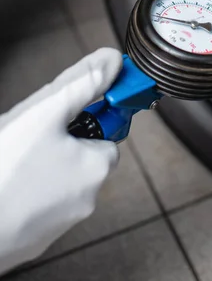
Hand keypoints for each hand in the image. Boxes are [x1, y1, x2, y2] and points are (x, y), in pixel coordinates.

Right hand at [0, 48, 122, 275]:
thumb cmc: (5, 169)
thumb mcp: (47, 112)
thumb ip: (84, 83)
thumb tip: (112, 61)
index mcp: (97, 166)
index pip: (108, 131)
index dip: (87, 116)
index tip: (66, 114)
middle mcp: (88, 198)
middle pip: (83, 155)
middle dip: (60, 142)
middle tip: (31, 137)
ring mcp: (61, 223)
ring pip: (60, 179)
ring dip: (43, 166)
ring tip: (16, 160)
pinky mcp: (36, 239)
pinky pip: (39, 203)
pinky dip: (28, 191)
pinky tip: (9, 183)